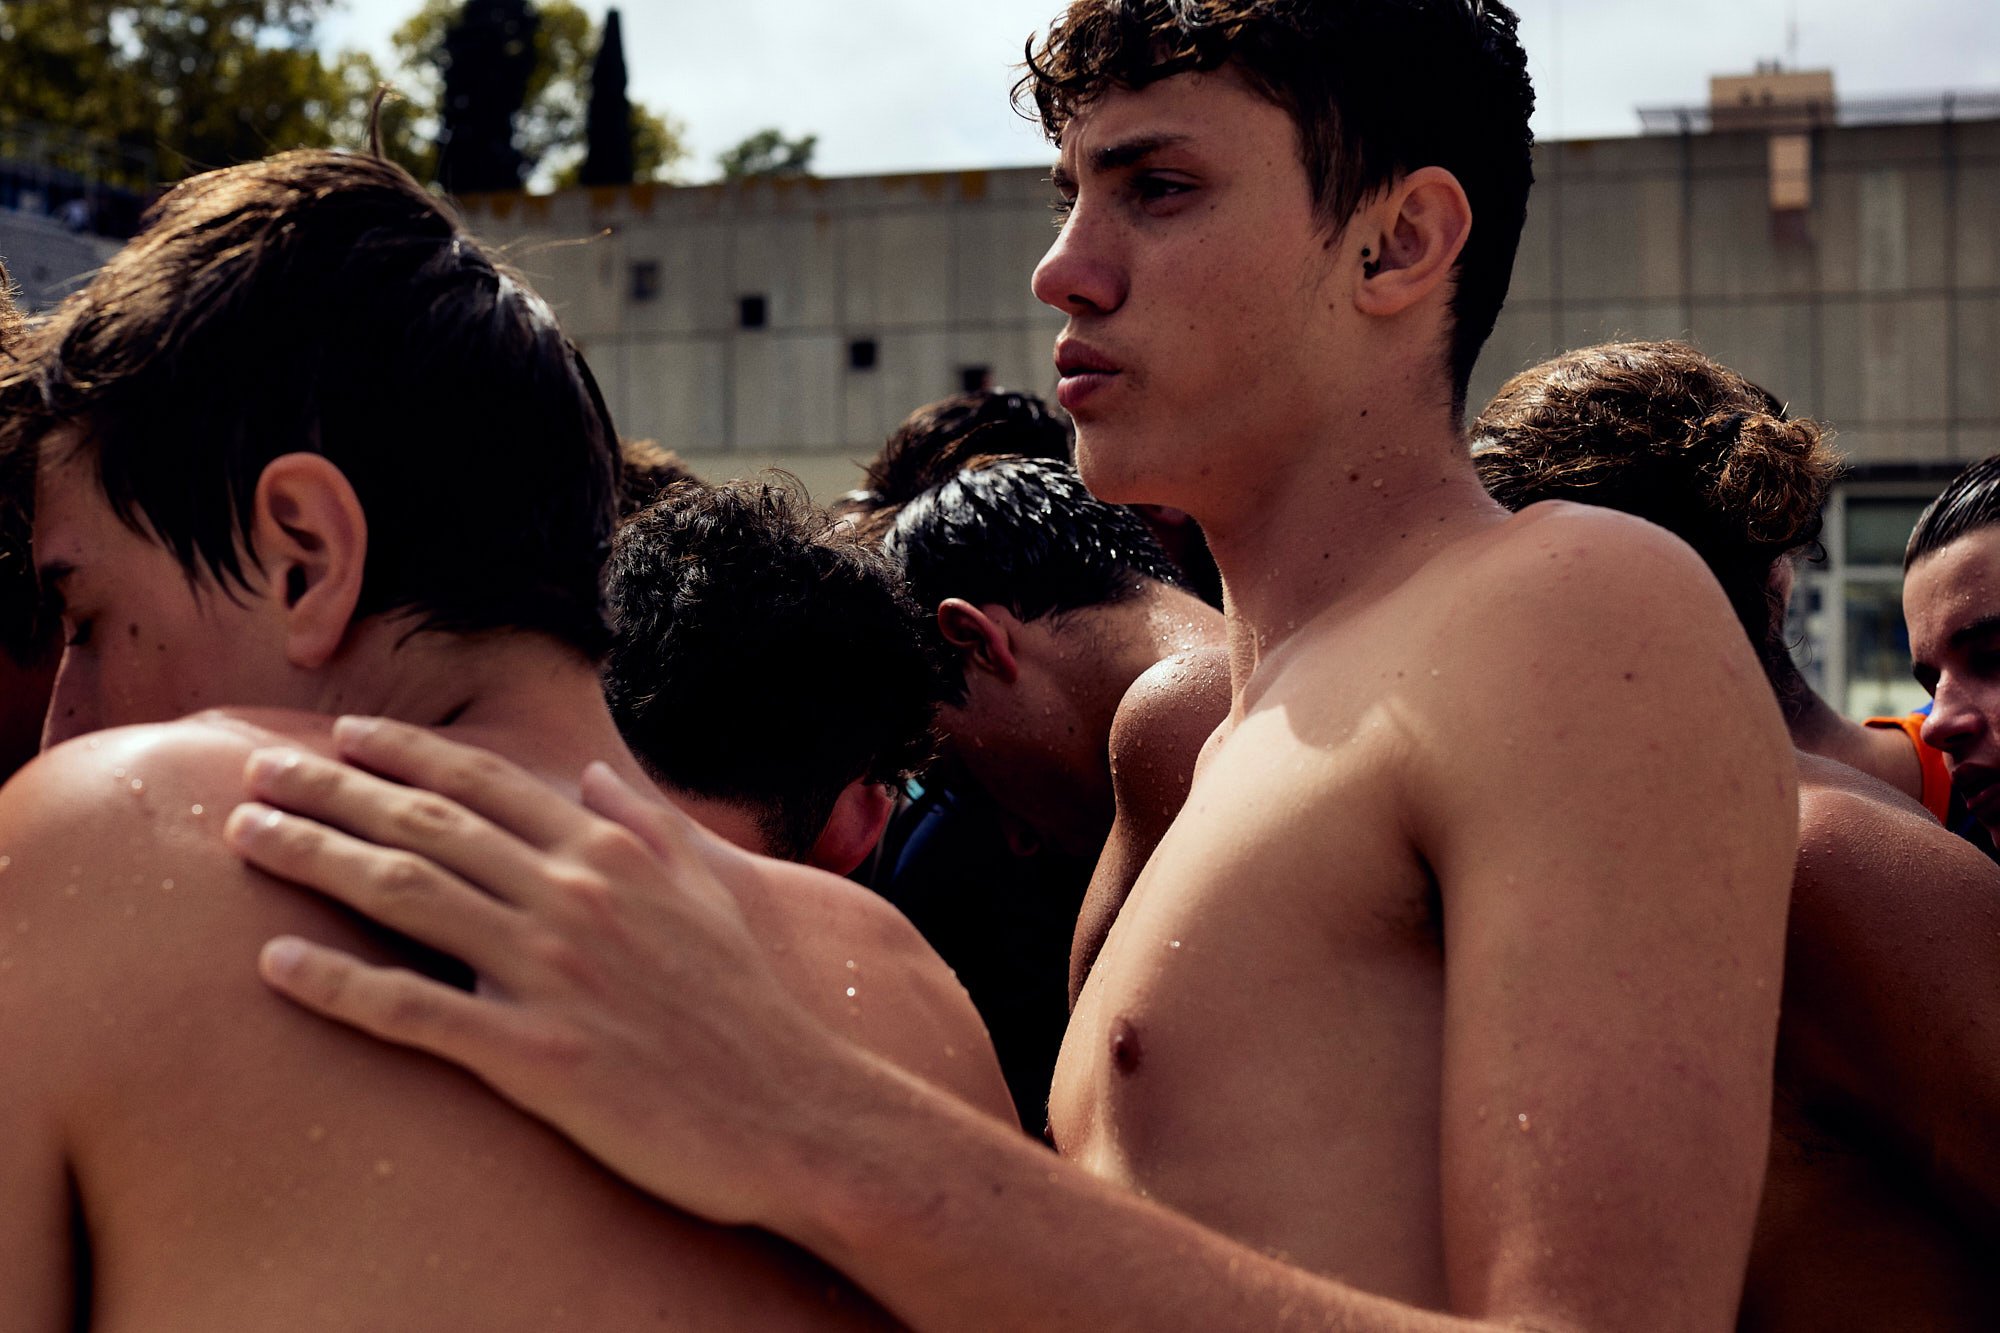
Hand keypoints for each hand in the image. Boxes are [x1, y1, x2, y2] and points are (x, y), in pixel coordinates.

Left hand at [226, 716, 841, 1230]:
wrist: (795, 1110)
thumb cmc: (752, 1003)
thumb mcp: (715, 889)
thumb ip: (651, 823)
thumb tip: (597, 772)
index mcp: (612, 851)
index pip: (486, 780)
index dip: (406, 752)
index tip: (343, 735)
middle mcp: (573, 895)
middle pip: (426, 823)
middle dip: (332, 789)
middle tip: (258, 770)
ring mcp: (551, 973)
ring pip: (406, 895)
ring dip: (315, 858)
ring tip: (244, 833)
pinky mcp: (536, 1056)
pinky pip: (415, 1011)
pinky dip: (339, 985)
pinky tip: (275, 964)